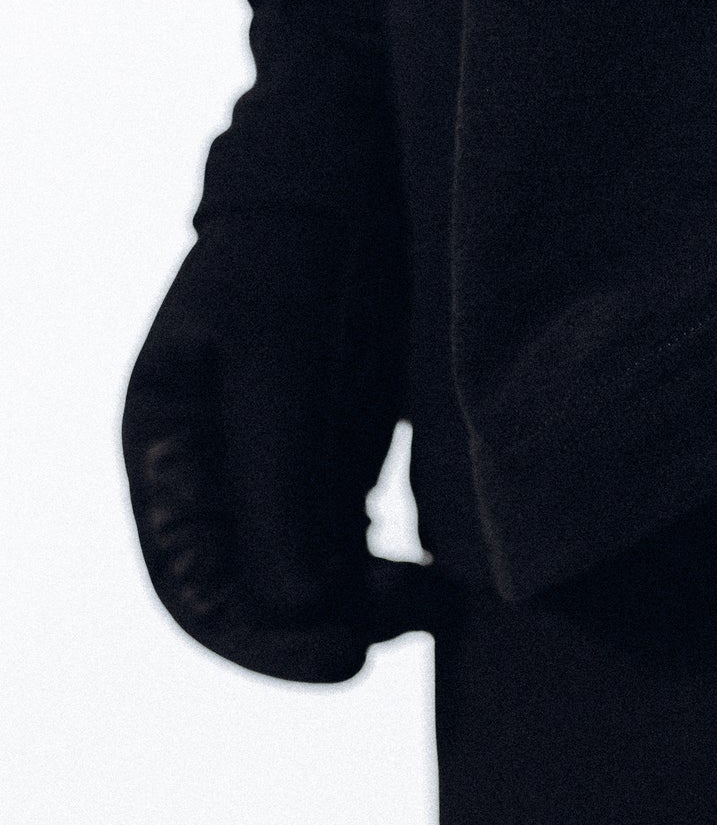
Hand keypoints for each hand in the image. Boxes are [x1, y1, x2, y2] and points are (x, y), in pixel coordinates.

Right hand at [123, 207, 452, 682]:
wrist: (361, 163)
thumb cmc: (302, 244)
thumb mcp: (281, 352)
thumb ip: (280, 479)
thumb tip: (296, 605)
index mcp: (169, 447)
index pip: (195, 586)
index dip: (261, 644)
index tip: (343, 661)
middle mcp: (215, 473)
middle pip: (255, 600)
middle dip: (320, 631)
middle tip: (401, 637)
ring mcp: (279, 472)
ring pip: (311, 584)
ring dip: (366, 611)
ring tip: (434, 604)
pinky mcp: (339, 463)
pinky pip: (356, 552)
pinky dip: (391, 581)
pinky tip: (439, 584)